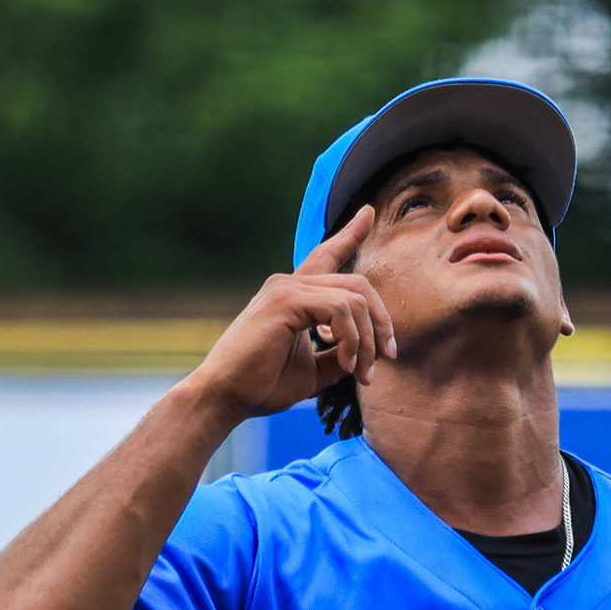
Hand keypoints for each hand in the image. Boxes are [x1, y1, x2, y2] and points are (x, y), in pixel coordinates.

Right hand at [187, 207, 396, 421]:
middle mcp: (289, 283)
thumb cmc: (262, 386)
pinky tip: (346, 364)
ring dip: (368, 340)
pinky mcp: (285, 299)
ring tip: (361, 372)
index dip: (350, 234)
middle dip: (381, 322)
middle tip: (385, 358)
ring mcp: (286, 287)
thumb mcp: (314, 369)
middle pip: (358, 284)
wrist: (225, 397)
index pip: (326, 256)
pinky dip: (353, 339)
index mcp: (294, 295)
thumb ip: (340, 353)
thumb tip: (370, 353)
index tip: (368, 212)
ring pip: (355, 298)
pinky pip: (340, 309)